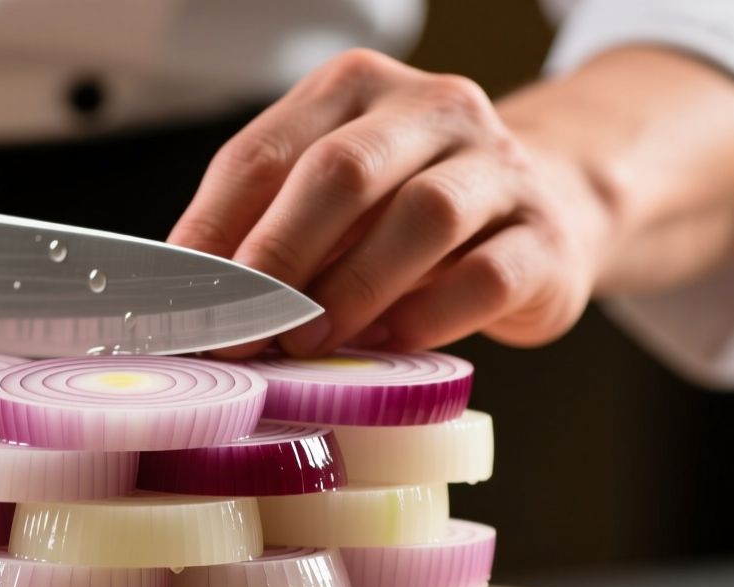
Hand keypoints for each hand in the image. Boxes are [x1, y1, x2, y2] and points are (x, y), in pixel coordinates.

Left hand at [169, 50, 608, 356]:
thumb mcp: (332, 205)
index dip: (214, 232)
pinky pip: (483, 278)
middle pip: (343, 171)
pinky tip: (387, 347)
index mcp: (355, 91)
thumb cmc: (408, 216)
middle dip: (280, 256)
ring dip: (352, 291)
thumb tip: (192, 300)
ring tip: (309, 342)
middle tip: (246, 328)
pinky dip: (424, 319)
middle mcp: (433, 110)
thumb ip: (266, 231)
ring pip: (422, 218)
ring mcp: (499, 168)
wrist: (548, 212)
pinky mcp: (543, 238)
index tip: (185, 301)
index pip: (264, 152)